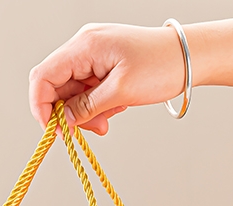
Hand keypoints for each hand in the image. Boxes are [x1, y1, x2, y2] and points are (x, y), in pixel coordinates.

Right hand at [28, 23, 186, 134]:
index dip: (41, 107)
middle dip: (68, 114)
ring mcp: (92, 56)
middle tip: (92, 130)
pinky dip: (95, 107)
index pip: (43, 77)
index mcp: (84, 46)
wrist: (190, 57)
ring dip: (84, 114)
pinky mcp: (102, 66)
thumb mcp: (121, 92)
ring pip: (71, 93)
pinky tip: (113, 110)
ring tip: (107, 122)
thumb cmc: (161, 67)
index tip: (55, 131)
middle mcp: (84, 47)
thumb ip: (86, 107)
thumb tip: (62, 121)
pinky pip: (87, 91)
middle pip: (56, 87)